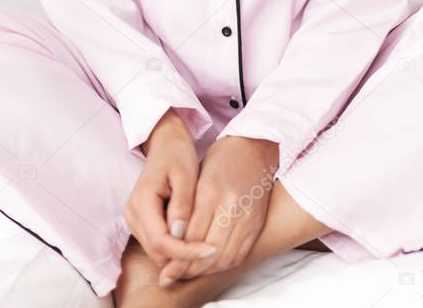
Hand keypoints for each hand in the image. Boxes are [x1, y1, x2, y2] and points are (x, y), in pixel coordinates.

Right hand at [123, 109, 217, 270]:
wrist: (166, 142)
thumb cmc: (177, 154)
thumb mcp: (185, 175)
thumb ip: (182, 206)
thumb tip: (181, 237)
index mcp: (141, 202)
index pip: (160, 242)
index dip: (185, 252)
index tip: (211, 251)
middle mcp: (133, 215)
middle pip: (157, 252)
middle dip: (184, 258)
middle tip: (212, 252)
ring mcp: (135, 220)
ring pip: (158, 253)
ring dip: (180, 255)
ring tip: (206, 246)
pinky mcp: (143, 223)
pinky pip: (159, 245)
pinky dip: (176, 248)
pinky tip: (195, 239)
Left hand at [157, 135, 278, 285]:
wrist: (254, 148)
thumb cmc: (220, 159)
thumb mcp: (197, 176)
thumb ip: (186, 208)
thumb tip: (173, 240)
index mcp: (210, 191)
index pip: (191, 235)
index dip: (176, 256)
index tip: (165, 267)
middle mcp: (230, 206)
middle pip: (207, 251)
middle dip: (188, 268)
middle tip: (173, 275)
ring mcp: (247, 216)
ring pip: (224, 257)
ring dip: (205, 270)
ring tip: (190, 272)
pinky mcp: (257, 223)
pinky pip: (240, 254)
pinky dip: (223, 265)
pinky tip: (211, 265)